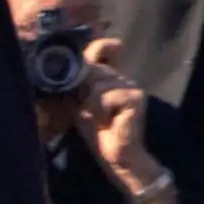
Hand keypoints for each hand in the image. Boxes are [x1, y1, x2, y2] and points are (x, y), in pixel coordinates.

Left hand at [74, 39, 172, 203]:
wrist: (117, 155)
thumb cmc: (97, 130)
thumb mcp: (81, 102)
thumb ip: (78, 82)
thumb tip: (68, 64)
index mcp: (111, 75)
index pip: (102, 49)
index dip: (96, 49)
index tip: (89, 67)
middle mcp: (123, 76)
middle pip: (92, 69)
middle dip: (84, 91)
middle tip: (92, 111)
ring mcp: (131, 85)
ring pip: (96, 84)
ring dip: (91, 105)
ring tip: (101, 118)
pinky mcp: (135, 97)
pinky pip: (105, 96)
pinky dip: (100, 111)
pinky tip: (108, 121)